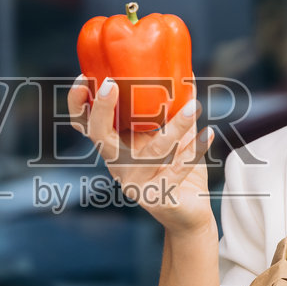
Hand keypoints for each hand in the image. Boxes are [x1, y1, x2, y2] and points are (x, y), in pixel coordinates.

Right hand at [66, 74, 215, 235]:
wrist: (189, 212)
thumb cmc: (176, 168)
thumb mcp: (169, 136)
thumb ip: (171, 110)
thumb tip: (184, 73)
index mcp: (115, 146)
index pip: (85, 125)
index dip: (77, 103)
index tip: (82, 78)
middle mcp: (118, 165)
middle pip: (100, 137)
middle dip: (102, 110)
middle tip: (112, 85)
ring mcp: (135, 183)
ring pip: (154, 151)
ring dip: (176, 126)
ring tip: (194, 106)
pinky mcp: (157, 198)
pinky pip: (178, 169)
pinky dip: (196, 149)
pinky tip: (209, 133)